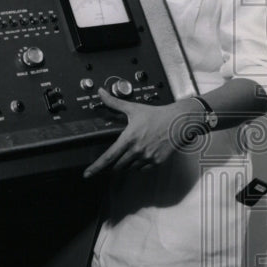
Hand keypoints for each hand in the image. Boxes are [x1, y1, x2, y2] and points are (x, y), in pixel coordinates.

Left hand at [83, 89, 198, 177]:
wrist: (179, 122)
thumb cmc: (156, 114)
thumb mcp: (133, 108)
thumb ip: (114, 102)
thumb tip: (100, 92)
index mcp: (129, 138)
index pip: (108, 157)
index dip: (96, 167)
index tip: (87, 174)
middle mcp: (137, 150)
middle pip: (117, 165)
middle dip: (113, 163)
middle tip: (114, 157)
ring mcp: (148, 157)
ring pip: (129, 168)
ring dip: (126, 164)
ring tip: (130, 152)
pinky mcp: (157, 162)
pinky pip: (142, 169)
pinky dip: (138, 165)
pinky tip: (140, 155)